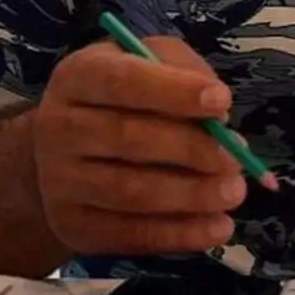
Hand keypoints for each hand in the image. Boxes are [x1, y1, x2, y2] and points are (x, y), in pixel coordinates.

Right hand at [33, 37, 247, 256]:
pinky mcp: (71, 225)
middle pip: (128, 140)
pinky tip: (216, 228)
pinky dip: (178, 235)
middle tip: (236, 159)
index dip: (174, 92)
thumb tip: (219, 115)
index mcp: (79, 75)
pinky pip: (127, 235)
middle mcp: (59, 127)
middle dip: (190, 150)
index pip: (123, 81)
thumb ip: (184, 72)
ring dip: (189, 196)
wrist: (65, 148)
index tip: (223, 101)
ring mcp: (59, 182)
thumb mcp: (151, 59)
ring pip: (129, 192)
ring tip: (234, 192)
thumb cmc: (123, 92)